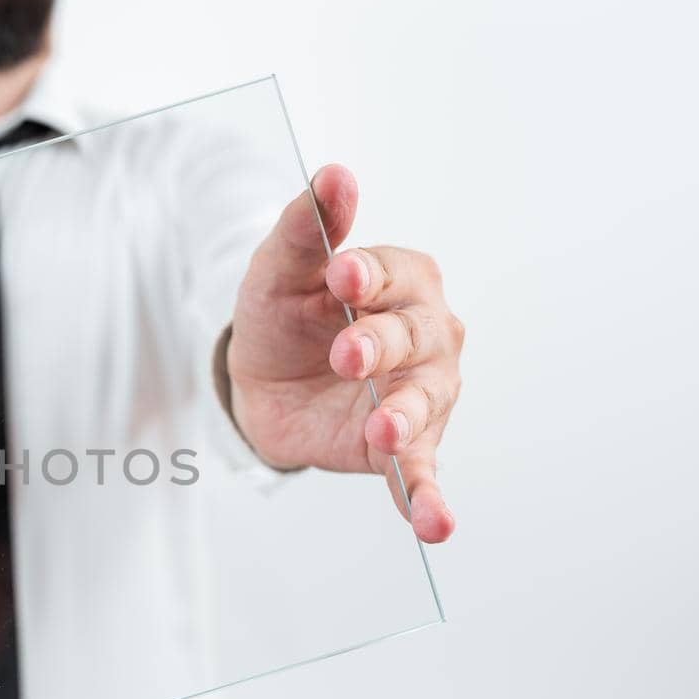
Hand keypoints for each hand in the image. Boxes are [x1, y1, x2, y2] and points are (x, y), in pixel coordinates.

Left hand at [227, 165, 462, 542]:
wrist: (262, 382)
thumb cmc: (282, 314)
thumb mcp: (278, 271)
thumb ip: (307, 228)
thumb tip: (334, 174)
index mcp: (403, 280)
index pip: (395, 274)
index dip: (369, 275)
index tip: (341, 274)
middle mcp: (427, 335)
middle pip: (414, 336)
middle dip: (380, 344)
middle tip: (345, 352)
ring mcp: (422, 393)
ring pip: (423, 403)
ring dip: (405, 418)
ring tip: (383, 431)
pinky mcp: (403, 447)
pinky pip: (420, 473)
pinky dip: (428, 499)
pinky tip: (436, 525)